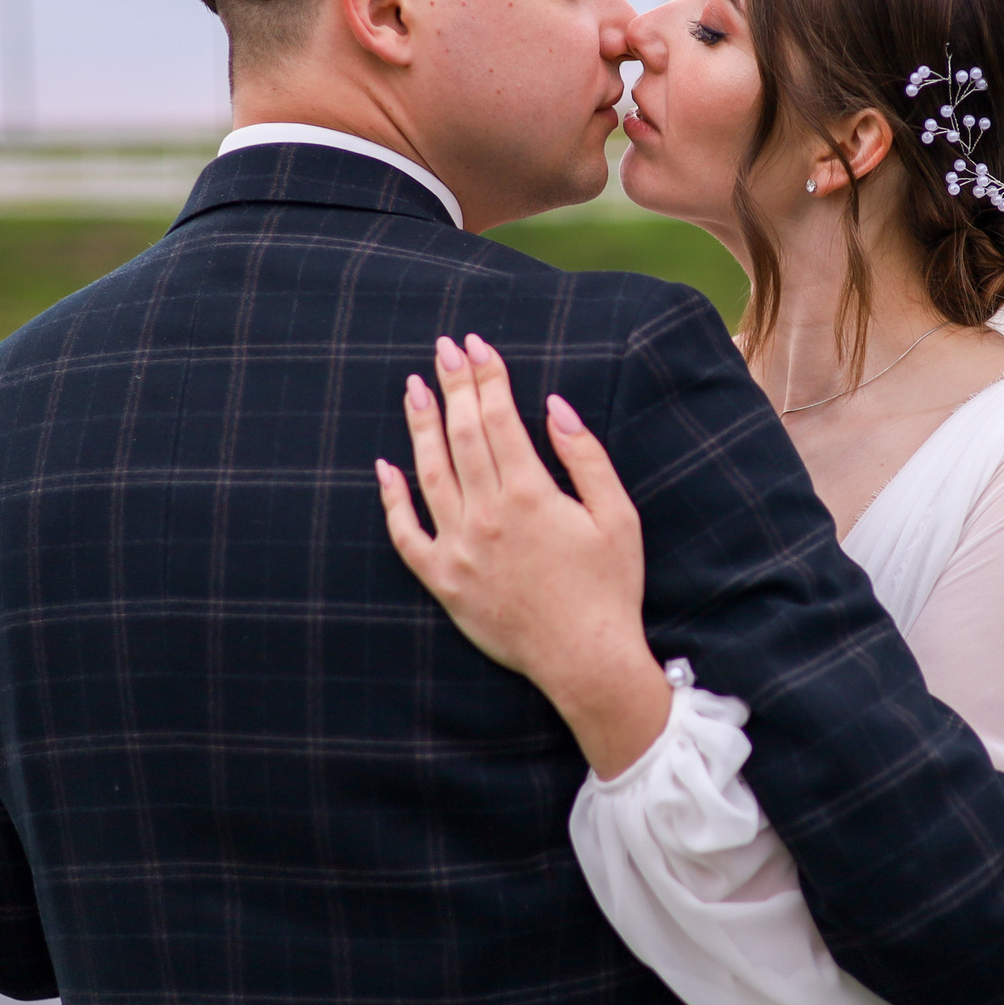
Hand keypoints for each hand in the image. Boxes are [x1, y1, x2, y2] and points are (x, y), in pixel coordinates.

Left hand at [377, 334, 669, 777]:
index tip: (476, 345)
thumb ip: (585, 457)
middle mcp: (486, 515)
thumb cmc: (609, 587)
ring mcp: (459, 548)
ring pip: (429, 473)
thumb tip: (554, 407)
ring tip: (415, 387)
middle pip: (462, 435)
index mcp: (530, 494)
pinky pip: (406, 534)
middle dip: (454, 385)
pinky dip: (393, 498)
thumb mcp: (617, 515)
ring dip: (420, 425)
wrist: (585, 659)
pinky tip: (386, 467)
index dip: (486, 377)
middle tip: (444, 348)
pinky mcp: (443, 580)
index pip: (498, 418)